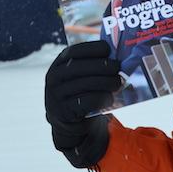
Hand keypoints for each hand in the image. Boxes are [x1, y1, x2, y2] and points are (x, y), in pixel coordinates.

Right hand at [44, 41, 121, 167]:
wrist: (69, 123)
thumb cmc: (80, 93)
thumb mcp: (79, 76)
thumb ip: (91, 65)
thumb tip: (118, 53)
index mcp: (58, 64)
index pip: (74, 51)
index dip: (92, 48)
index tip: (108, 50)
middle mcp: (54, 77)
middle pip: (81, 67)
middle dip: (103, 66)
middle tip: (118, 68)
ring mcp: (57, 95)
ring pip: (85, 84)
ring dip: (106, 82)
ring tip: (118, 83)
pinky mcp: (64, 111)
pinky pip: (87, 102)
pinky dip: (102, 98)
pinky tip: (110, 98)